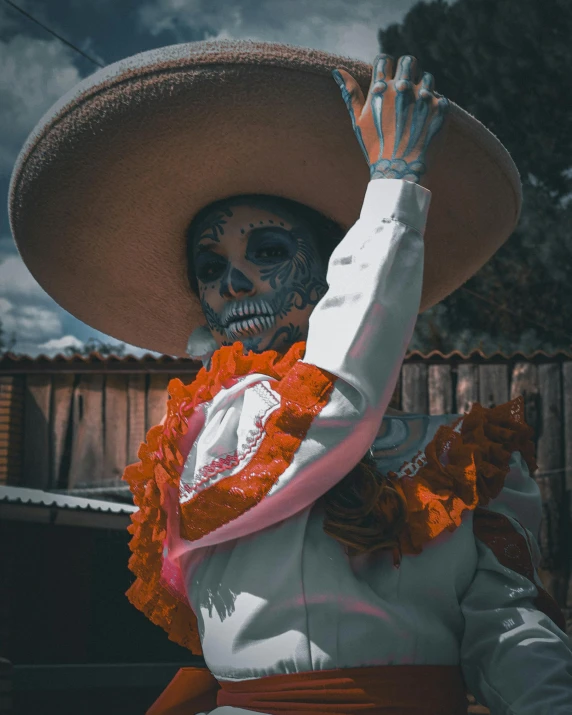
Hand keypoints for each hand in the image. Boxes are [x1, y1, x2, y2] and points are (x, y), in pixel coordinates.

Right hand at [333, 54, 448, 184]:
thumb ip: (350, 94)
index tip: (388, 78)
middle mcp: (403, 88)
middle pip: (408, 61)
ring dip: (421, 87)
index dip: (386, 67)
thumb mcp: (358, 122)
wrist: (400, 172)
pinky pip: (439, 97)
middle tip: (405, 88)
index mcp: (381, 90)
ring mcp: (424, 96)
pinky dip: (433, 107)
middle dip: (406, 70)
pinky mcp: (440, 107)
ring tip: (415, 109)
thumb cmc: (376, 148)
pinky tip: (425, 123)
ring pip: (426, 76)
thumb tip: (337, 71)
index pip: (384, 59)